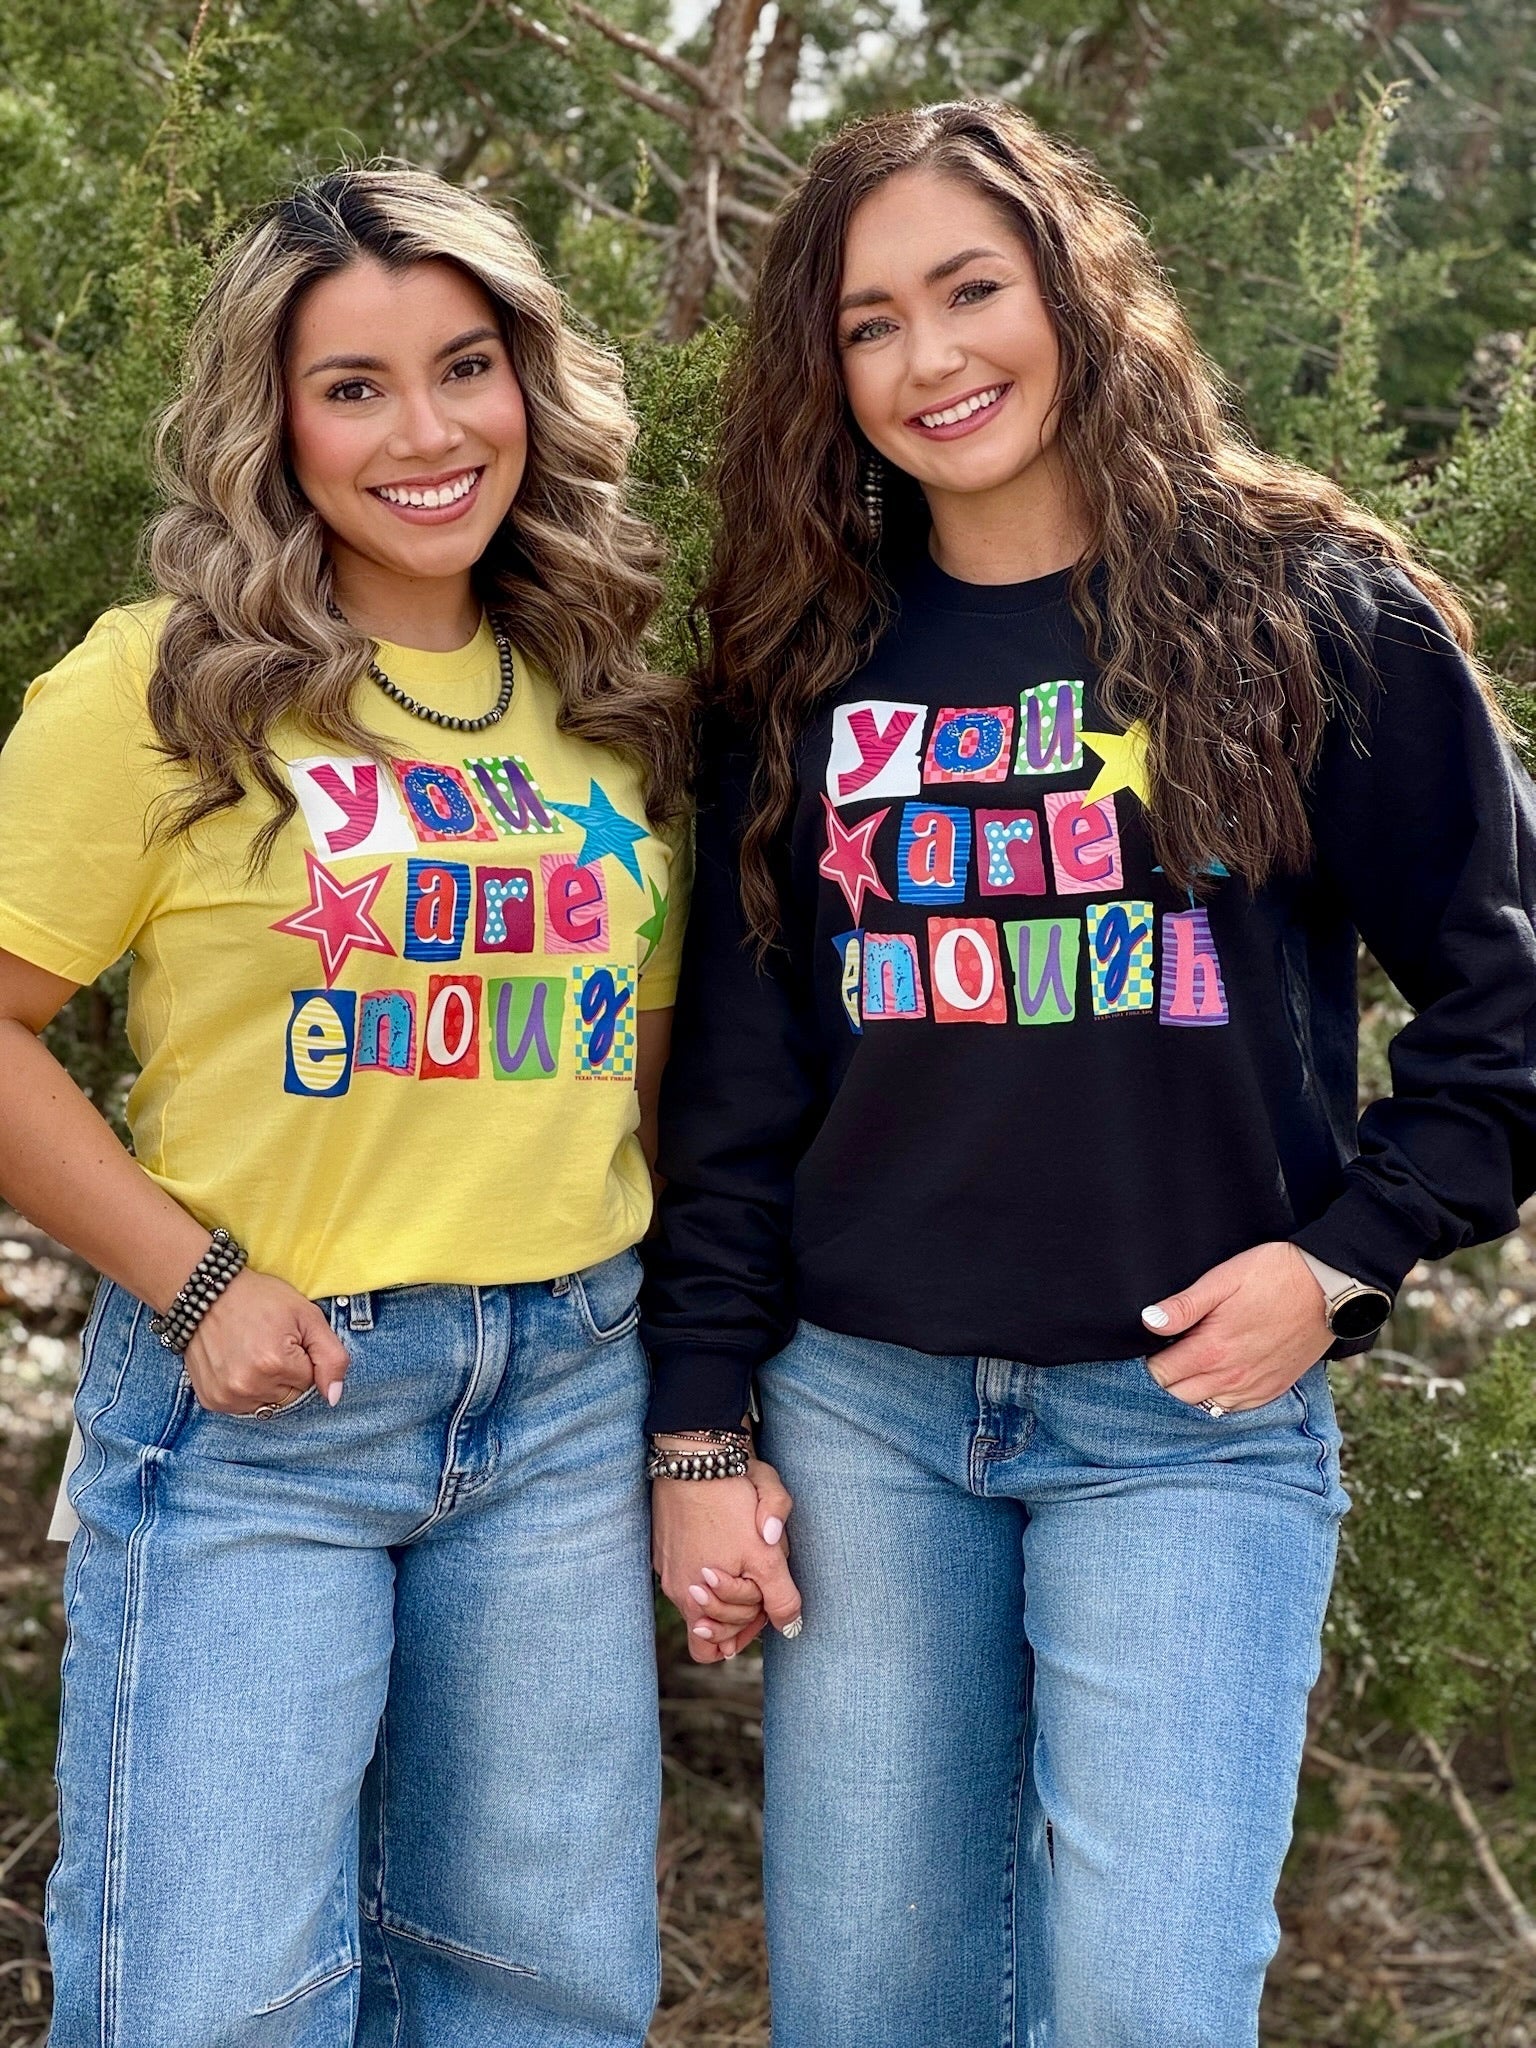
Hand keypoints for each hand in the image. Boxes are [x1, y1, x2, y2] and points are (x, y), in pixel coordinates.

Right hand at [183, 1268, 350, 1414]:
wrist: (209, 1294)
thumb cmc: (262, 1300)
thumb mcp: (308, 1316)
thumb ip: (331, 1357)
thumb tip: (333, 1397)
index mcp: (275, 1364)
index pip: (310, 1381)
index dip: (302, 1358)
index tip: (286, 1339)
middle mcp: (248, 1386)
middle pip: (289, 1396)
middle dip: (286, 1374)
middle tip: (268, 1344)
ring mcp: (227, 1396)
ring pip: (268, 1404)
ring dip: (266, 1384)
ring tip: (251, 1353)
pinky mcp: (212, 1400)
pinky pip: (244, 1407)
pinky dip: (245, 1390)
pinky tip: (238, 1364)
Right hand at [653, 1455, 801, 1662]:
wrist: (696, 1458)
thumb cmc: (734, 1502)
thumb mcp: (770, 1551)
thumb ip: (782, 1596)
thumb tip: (788, 1625)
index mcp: (703, 1599)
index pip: (724, 1645)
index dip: (751, 1628)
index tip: (765, 1601)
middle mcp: (679, 1592)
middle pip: (710, 1628)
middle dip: (737, 1612)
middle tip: (757, 1580)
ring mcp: (667, 1572)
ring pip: (696, 1604)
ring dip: (719, 1595)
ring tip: (739, 1564)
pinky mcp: (660, 1552)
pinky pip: (682, 1578)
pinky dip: (702, 1573)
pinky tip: (719, 1547)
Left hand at [1141, 1241, 1329, 1412]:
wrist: (1329, 1286)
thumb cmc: (1273, 1275)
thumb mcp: (1223, 1279)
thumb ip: (1184, 1305)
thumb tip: (1148, 1321)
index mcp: (1212, 1350)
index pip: (1160, 1376)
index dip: (1142, 1367)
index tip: (1136, 1355)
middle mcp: (1231, 1378)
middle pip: (1177, 1398)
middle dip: (1160, 1385)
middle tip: (1154, 1365)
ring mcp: (1253, 1388)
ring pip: (1204, 1409)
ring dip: (1187, 1396)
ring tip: (1178, 1376)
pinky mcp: (1271, 1390)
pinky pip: (1233, 1411)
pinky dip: (1215, 1403)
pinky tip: (1209, 1385)